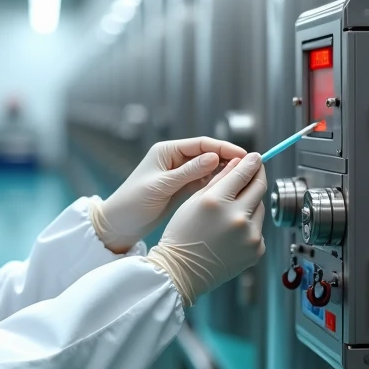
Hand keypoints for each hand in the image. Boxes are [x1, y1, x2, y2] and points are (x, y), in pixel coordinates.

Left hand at [89, 137, 246, 252]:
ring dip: (224, 173)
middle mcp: (174, 160)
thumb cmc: (132, 203)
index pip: (201, 144)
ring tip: (244, 179)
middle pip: (207, 154)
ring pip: (208, 169)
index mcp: (166, 151)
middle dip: (228, 159)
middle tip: (249, 167)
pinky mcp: (181, 189)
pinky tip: (229, 190)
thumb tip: (214, 157)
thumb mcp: (161, 186)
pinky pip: (204, 183)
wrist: (118, 224)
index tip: (242, 156)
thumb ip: (188, 172)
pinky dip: (216, 185)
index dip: (223, 148)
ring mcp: (179, 174)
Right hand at [143, 153, 267, 306]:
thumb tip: (239, 164)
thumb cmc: (182, 235)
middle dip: (258, 176)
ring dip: (251, 203)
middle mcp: (237, 217)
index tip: (255, 157)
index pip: (243, 173)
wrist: (182, 271)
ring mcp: (250, 235)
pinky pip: (258, 229)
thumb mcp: (194, 201)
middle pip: (259, 187)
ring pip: (259, 208)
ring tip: (233, 210)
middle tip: (256, 170)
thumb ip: (219, 180)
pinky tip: (232, 231)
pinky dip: (249, 226)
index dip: (251, 162)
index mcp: (217, 202)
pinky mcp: (256, 250)